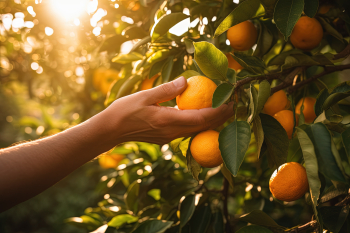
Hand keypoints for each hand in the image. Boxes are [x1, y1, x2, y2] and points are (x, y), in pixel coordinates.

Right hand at [99, 76, 233, 144]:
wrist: (111, 131)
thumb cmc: (124, 111)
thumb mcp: (144, 96)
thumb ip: (167, 89)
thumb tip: (186, 81)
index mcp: (168, 121)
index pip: (201, 118)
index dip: (218, 111)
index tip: (231, 102)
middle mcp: (171, 132)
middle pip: (203, 126)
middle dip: (220, 117)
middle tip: (233, 105)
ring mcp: (168, 138)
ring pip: (196, 130)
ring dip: (210, 121)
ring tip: (222, 110)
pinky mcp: (164, 138)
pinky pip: (187, 131)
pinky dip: (198, 123)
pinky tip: (200, 115)